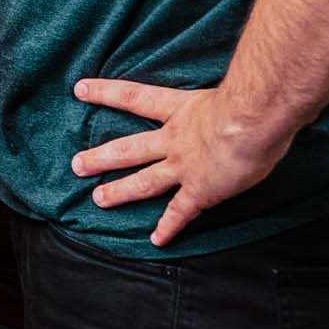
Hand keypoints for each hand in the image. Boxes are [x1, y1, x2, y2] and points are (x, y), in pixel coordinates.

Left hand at [71, 78, 295, 247]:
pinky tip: (157, 240)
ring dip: (120, 192)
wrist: (253, 121)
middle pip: (128, 149)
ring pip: (144, 182)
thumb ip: (223, 93)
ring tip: (98, 199)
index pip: (133, 97)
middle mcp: (175, 139)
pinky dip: (168, 228)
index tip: (79, 89)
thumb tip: (238, 91)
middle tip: (76, 165)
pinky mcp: (201, 191)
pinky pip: (180, 213)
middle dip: (100, 157)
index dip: (105, 92)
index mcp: (181, 109)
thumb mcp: (228, 88)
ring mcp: (185, 167)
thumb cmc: (251, 99)